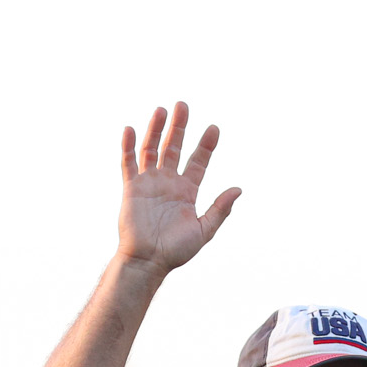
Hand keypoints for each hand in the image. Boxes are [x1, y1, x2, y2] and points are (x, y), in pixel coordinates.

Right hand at [117, 102, 241, 272]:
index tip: (214, 128)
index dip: (206, 145)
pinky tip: (131, 129)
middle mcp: (168, 183)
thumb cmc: (176, 251)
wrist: (148, 261)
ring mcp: (149, 183)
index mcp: (187, 191)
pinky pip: (128, 163)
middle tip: (183, 105)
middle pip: (174, 148)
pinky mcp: (131, 188)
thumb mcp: (204, 230)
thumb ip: (220, 209)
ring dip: (156, 130)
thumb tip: (238, 189)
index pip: (198, 162)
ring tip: (162, 110)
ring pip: (152, 149)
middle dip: (179, 127)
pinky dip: (128, 146)